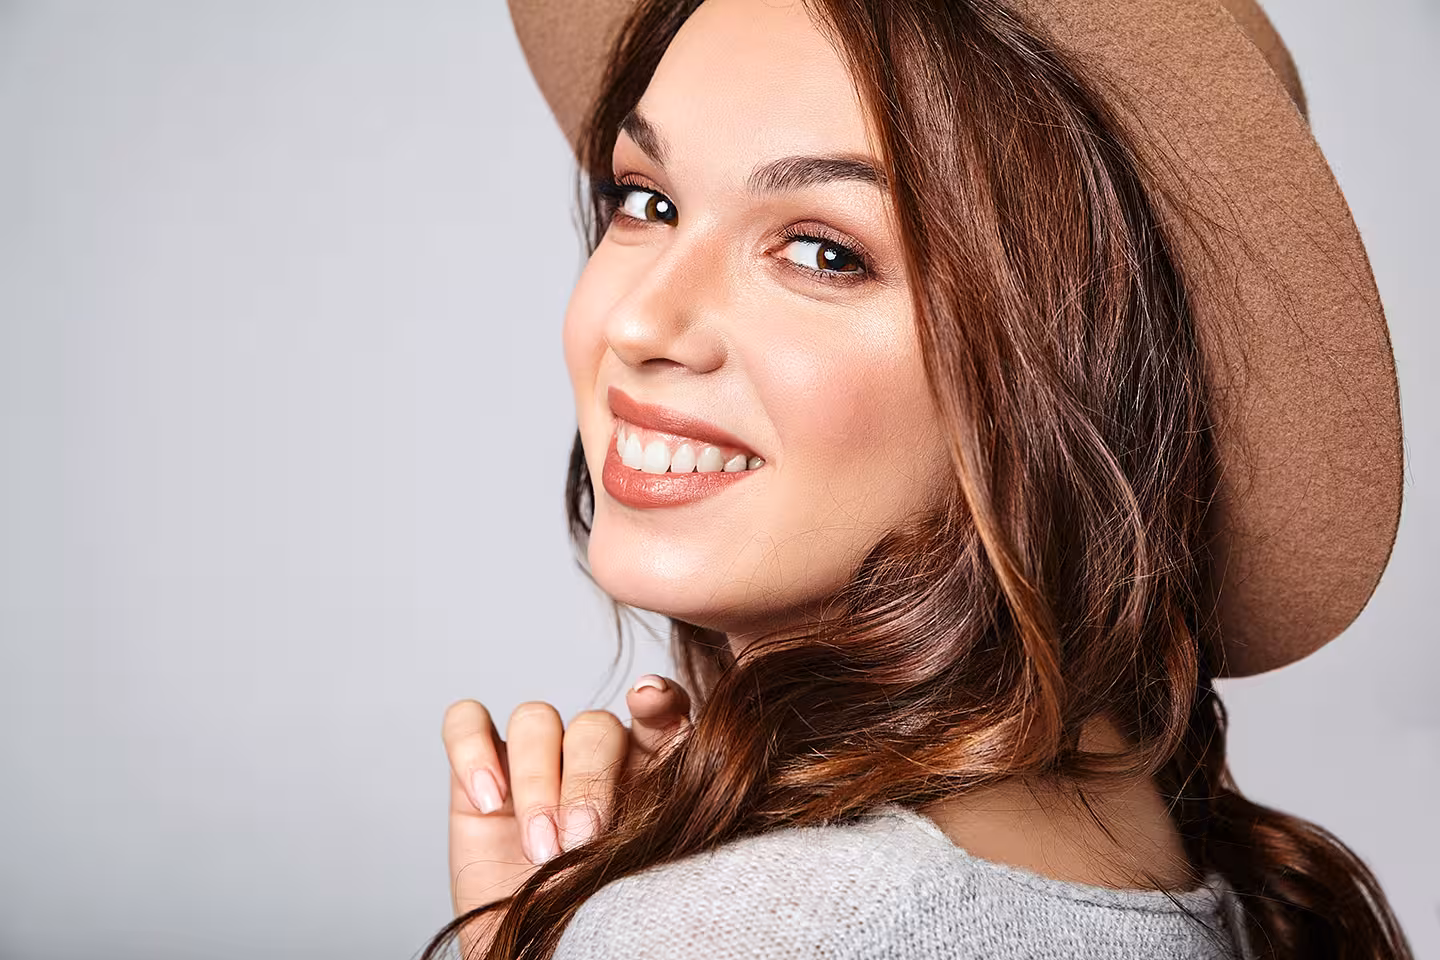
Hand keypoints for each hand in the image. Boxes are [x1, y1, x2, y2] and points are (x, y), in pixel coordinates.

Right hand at [442, 675, 692, 953]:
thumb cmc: (598, 924)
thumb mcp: (641, 875)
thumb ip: (660, 818)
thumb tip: (680, 760)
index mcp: (649, 772)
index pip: (661, 713)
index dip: (658, 699)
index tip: (651, 701)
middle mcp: (593, 760)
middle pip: (593, 726)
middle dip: (588, 782)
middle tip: (582, 839)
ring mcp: (534, 765)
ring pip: (535, 720)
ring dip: (537, 780)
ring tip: (539, 848)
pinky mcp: (477, 777)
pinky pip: (466, 722)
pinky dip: (472, 751)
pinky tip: (488, 801)